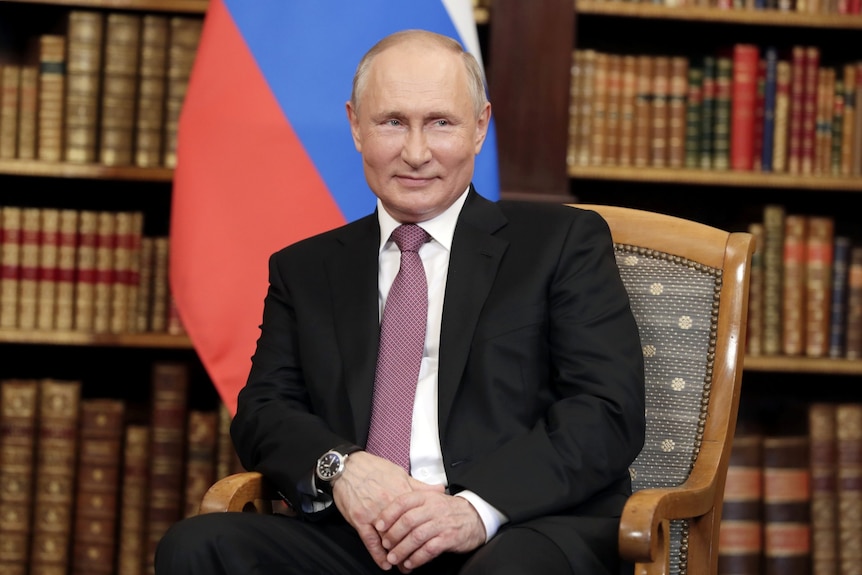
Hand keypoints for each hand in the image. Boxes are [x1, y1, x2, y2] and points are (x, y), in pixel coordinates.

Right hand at [332, 451, 439, 569]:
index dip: (425, 532)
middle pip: (404, 531)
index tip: (431, 543)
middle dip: (411, 547)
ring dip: (396, 555)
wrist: (348, 466)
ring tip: (404, 566)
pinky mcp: (360, 518)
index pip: (417, 517)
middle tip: (417, 561)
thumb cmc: (373, 469)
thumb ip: (420, 485)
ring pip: (388, 538)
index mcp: (402, 492)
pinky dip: (378, 554)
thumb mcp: (400, 473)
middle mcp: (389, 503)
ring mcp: (374, 512)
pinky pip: (370, 540)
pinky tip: (385, 563)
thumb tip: (440, 490)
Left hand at [374, 489, 485, 572]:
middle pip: (408, 521)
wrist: (476, 517)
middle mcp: (433, 508)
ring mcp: (442, 523)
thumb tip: (388, 513)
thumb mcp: (432, 499)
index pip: (403, 502)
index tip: (378, 526)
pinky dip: (417, 558)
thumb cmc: (449, 510)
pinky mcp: (449, 538)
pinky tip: (410, 563)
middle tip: (385, 545)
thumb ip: (413, 503)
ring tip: (393, 558)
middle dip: (393, 535)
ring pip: (417, 536)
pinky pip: (430, 549)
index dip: (388, 514)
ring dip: (402, 549)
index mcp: (426, 497)